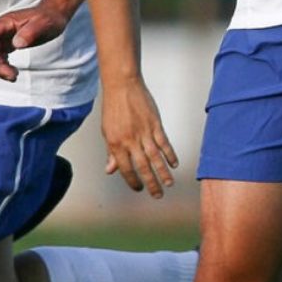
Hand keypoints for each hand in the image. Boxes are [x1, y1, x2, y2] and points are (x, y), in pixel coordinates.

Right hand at [0, 4, 69, 81]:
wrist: (54, 16)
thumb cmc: (49, 18)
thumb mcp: (43, 24)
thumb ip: (30, 33)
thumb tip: (16, 44)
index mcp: (6, 23)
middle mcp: (1, 30)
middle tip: (12, 76)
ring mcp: (4, 37)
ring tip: (14, 76)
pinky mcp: (8, 44)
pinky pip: (0, 57)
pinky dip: (3, 66)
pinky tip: (14, 72)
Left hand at [101, 78, 179, 198]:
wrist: (122, 86)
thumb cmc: (113, 108)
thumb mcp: (107, 131)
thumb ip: (111, 152)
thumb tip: (110, 170)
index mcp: (116, 143)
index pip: (126, 169)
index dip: (132, 181)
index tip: (138, 189)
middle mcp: (130, 140)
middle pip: (143, 167)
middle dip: (151, 183)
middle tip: (158, 195)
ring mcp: (144, 133)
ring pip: (156, 158)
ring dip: (163, 173)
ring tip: (169, 184)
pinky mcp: (155, 125)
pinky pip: (164, 143)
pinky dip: (170, 154)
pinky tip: (174, 164)